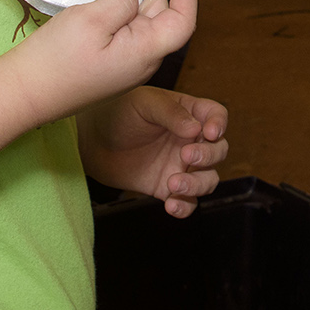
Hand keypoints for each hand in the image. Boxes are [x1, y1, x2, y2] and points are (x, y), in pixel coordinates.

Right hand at [9, 0, 198, 116]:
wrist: (25, 94)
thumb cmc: (56, 60)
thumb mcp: (91, 20)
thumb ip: (122, 2)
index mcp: (145, 52)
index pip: (183, 22)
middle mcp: (142, 62)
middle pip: (162, 18)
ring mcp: (126, 65)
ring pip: (140, 24)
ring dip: (129, 3)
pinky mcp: (110, 65)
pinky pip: (123, 34)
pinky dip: (116, 16)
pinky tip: (95, 8)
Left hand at [80, 86, 228, 217]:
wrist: (89, 139)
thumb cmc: (117, 111)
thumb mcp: (144, 103)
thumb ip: (170, 113)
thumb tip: (196, 129)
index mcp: (188, 113)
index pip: (216, 116)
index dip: (219, 124)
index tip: (209, 132)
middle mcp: (190, 140)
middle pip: (218, 150)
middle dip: (208, 155)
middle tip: (186, 155)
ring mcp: (180, 166)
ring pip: (208, 180)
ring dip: (197, 184)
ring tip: (172, 184)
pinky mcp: (166, 188)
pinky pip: (187, 202)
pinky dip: (184, 207)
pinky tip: (170, 205)